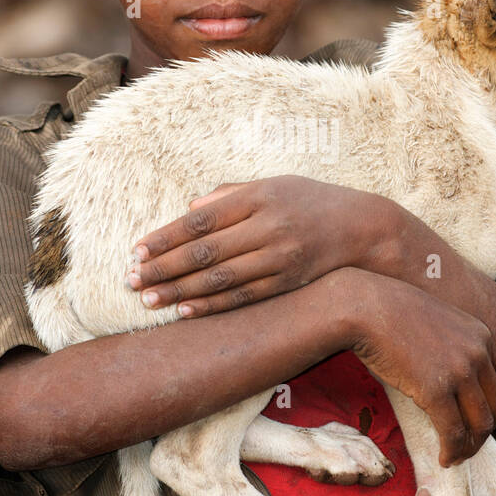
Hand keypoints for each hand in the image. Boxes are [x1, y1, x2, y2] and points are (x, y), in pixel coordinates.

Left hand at [127, 176, 390, 315]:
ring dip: (180, 291)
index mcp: (259, 196)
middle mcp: (269, 226)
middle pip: (205, 252)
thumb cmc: (311, 201)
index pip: (202, 219)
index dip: (166, 237)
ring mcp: (280, 257)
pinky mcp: (289, 282)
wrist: (364, 228)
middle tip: (131, 280)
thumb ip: (230, 195)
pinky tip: (185, 310)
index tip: (137, 251)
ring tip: (149, 300)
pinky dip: (212, 306)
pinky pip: (243, 298)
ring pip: (220, 279)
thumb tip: (189, 209)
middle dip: (164, 268)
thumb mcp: (274, 184)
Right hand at [344, 269, 495, 465]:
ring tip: (454, 456)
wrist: (367, 307)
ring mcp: (459, 372)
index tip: (471, 425)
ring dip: (468, 447)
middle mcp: (478, 354)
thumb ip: (452, 347)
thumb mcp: (437, 324)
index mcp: (481, 337)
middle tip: (466, 447)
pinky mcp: (437, 391)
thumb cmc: (391, 314)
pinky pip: (453, 432)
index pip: (495, 386)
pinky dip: (451, 451)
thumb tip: (448, 380)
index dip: (485, 411)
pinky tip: (443, 458)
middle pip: (494, 408)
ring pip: (478, 425)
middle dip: (481, 434)